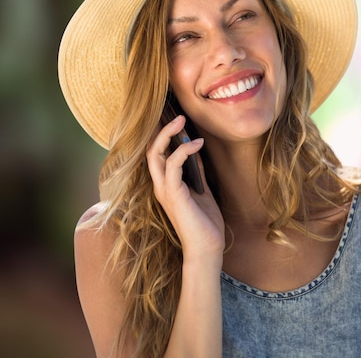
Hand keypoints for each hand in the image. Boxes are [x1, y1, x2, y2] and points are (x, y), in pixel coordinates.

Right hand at [146, 114, 224, 262]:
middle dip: (161, 130)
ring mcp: (164, 190)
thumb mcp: (201, 190)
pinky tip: (197, 144)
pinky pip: (172, 165)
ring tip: (183, 122)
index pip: (155, 155)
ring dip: (169, 135)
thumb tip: (195, 151)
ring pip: (155, 155)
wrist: (207, 248)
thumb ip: (195, 172)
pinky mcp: (173, 195)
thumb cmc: (205, 223)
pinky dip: (184, 151)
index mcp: (165, 185)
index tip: (174, 119)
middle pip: (150, 150)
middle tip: (177, 115)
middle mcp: (160, 186)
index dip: (161, 136)